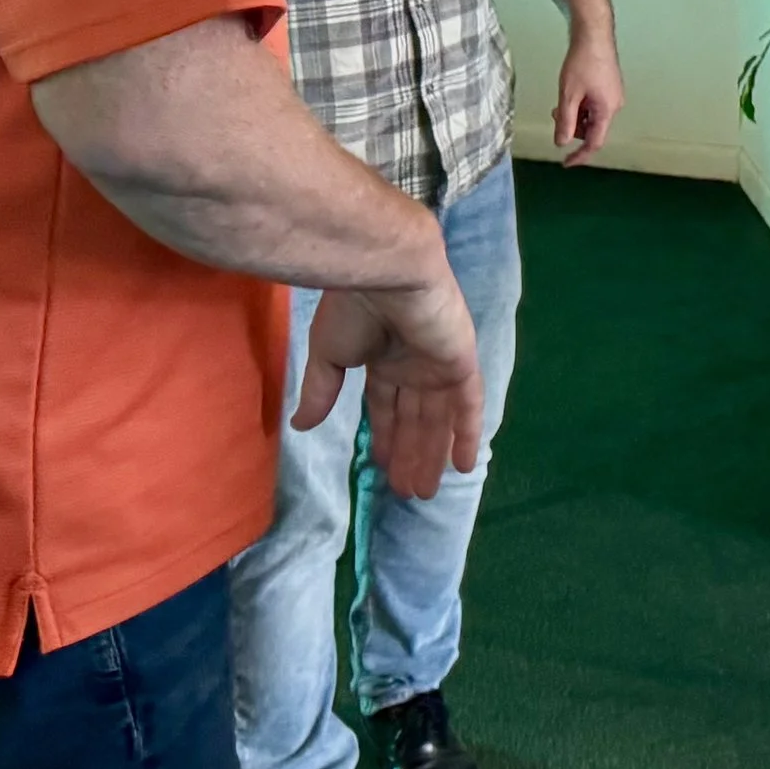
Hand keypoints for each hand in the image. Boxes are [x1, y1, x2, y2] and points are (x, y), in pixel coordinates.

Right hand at [295, 275, 483, 496]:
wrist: (385, 275)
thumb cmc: (352, 309)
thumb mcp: (327, 355)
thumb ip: (321, 391)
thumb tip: (299, 425)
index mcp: (382, 357)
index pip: (385, 405)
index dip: (384, 436)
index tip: (378, 467)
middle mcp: (413, 363)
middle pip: (414, 418)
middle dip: (409, 454)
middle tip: (405, 493)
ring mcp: (439, 364)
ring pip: (438, 419)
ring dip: (431, 455)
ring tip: (423, 493)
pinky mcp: (461, 363)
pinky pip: (469, 406)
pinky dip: (468, 435)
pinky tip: (463, 467)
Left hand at [554, 29, 623, 163]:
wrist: (594, 34)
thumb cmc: (583, 61)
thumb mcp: (569, 94)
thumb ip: (565, 122)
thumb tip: (562, 143)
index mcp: (607, 109)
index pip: (594, 142)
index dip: (580, 155)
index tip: (566, 163)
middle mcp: (615, 105)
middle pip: (592, 128)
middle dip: (573, 126)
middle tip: (557, 113)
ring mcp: (614, 95)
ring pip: (592, 116)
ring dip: (576, 114)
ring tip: (563, 98)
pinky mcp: (610, 86)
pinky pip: (595, 104)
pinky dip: (582, 104)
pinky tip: (572, 91)